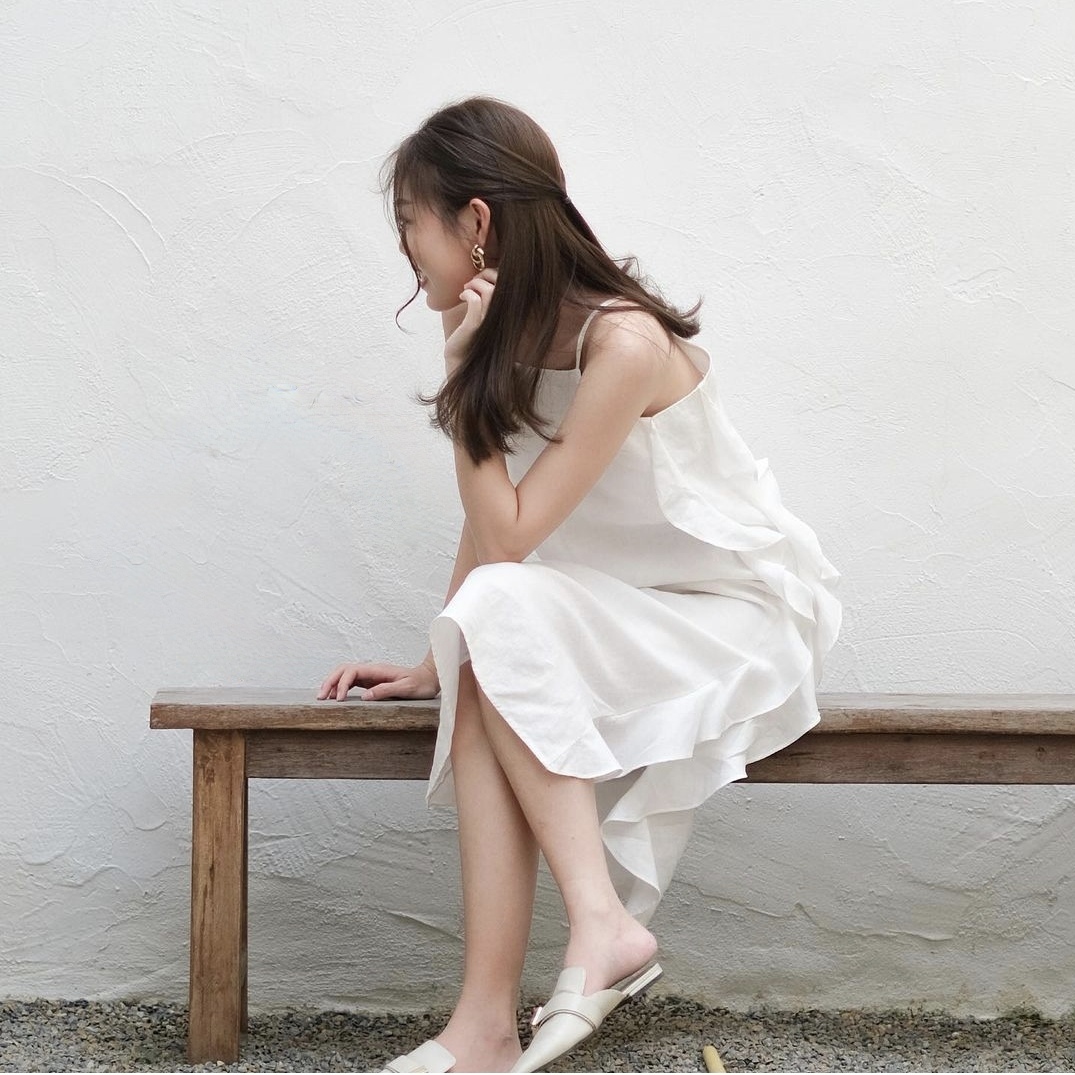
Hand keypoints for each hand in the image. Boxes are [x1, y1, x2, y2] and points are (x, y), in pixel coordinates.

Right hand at [317, 657, 439, 701]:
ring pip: (345, 674)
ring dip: (332, 684)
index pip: (352, 671)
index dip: (341, 683)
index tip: (338, 699)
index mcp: (378, 670)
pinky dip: (341, 687)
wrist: (430, 678)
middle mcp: (372, 670)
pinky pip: (352, 681)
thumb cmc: (420, 684)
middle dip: (330, 681)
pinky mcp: (372, 682)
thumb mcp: (406, 689)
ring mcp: (371, 675)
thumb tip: (364, 696)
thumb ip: (386, 690)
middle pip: (343, 669)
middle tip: (320, 697)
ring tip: (323, 698)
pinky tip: (336, 697)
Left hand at [444, 267, 497, 371]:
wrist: (460, 358)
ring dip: (475, 284)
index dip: (494, 273)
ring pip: (489, 290)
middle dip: (484, 275)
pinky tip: (461, 298)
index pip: (509, 283)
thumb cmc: (471, 334)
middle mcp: (502, 316)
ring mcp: (490, 321)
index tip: (480, 279)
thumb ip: (489, 298)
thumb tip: (484, 275)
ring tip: (466, 289)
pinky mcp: (476, 326)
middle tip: (471, 283)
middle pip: (502, 283)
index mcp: (507, 311)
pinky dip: (467, 294)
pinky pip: (475, 302)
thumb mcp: (484, 314)